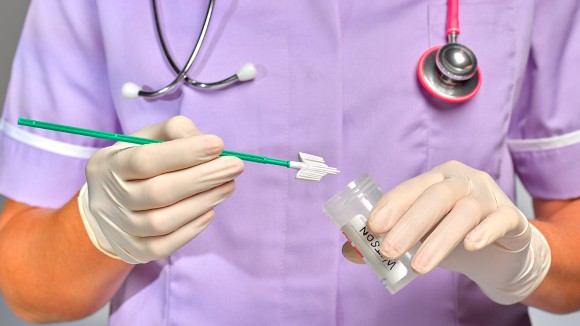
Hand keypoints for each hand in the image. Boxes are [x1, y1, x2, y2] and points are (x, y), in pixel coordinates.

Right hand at [79, 116, 243, 263]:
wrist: (108, 203)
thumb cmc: (137, 162)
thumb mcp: (148, 138)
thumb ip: (177, 132)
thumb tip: (210, 145)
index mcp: (108, 165)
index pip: (145, 160)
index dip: (184, 153)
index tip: (218, 145)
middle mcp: (108, 199)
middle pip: (158, 192)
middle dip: (202, 178)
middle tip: (235, 166)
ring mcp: (119, 228)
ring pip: (162, 222)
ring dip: (202, 202)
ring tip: (228, 186)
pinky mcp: (132, 251)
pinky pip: (163, 246)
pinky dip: (191, 229)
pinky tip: (210, 211)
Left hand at [343, 161, 550, 303]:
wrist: (501, 250)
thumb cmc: (452, 235)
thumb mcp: (420, 236)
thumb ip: (388, 239)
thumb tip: (349, 251)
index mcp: (436, 179)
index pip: (410, 188)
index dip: (391, 206)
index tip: (372, 228)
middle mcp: (462, 181)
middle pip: (435, 197)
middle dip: (409, 224)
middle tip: (388, 251)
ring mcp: (488, 196)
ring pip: (464, 211)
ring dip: (439, 240)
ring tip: (419, 267)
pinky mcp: (511, 216)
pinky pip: (501, 219)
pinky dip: (485, 231)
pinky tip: (471, 246)